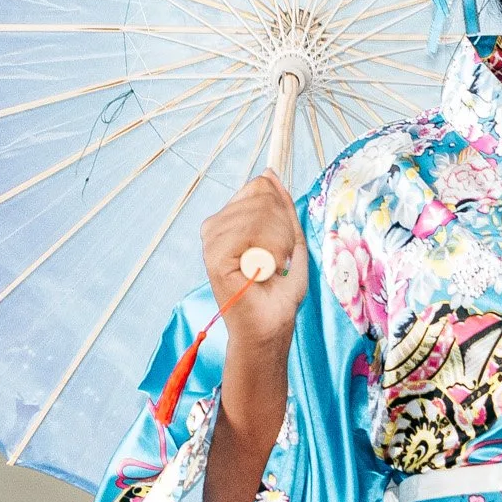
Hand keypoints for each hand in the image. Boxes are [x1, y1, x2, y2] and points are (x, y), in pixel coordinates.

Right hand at [201, 171, 307, 362]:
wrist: (270, 327)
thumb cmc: (279, 292)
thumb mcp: (290, 240)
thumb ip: (281, 208)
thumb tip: (269, 174)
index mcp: (229, 221)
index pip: (258, 188)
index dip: (280, 211)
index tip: (284, 244)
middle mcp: (215, 227)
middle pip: (260, 196)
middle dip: (283, 228)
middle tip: (280, 260)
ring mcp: (211, 240)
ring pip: (258, 212)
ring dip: (279, 242)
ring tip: (272, 267)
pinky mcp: (213, 256)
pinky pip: (250, 231)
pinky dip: (270, 251)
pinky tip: (264, 270)